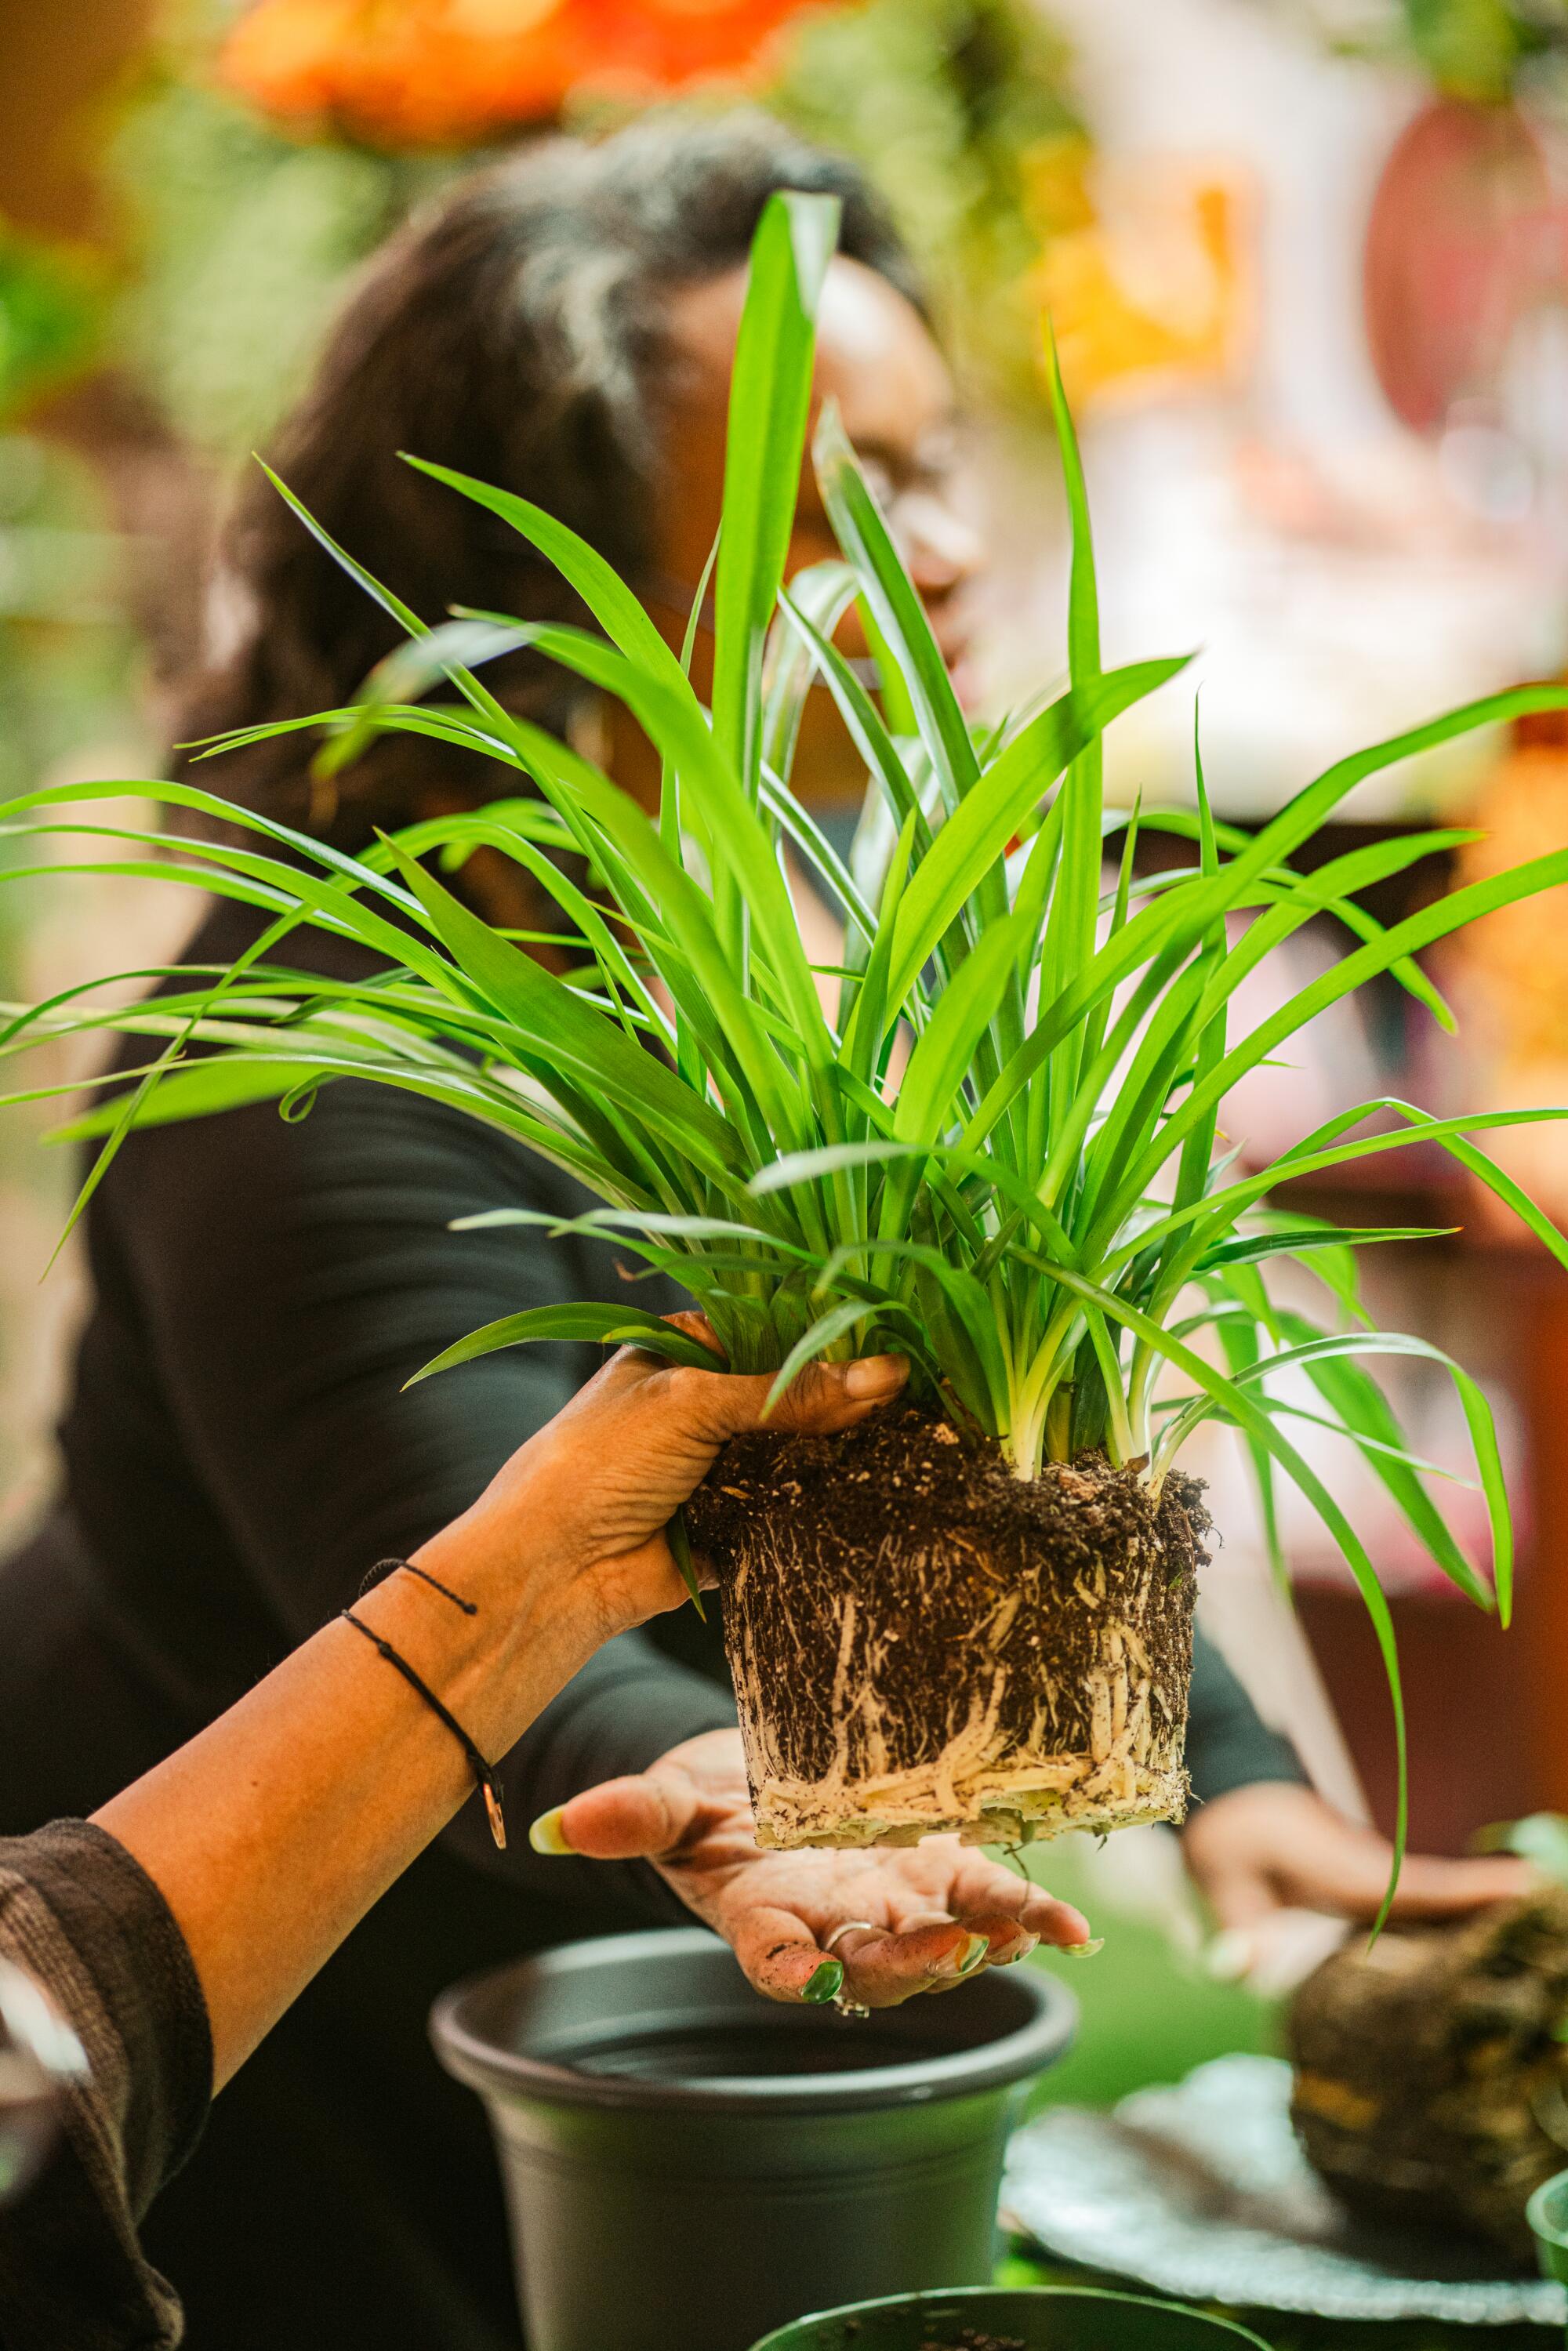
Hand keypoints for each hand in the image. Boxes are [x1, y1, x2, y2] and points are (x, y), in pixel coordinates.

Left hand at [416, 1315, 908, 1648]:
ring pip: (801, 1455)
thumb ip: (789, 1393)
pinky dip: (821, 1508)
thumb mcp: (694, 1405)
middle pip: (795, 1396)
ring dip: (837, 1457)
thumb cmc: (599, 1460)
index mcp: (686, 1353)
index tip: (892, 1346)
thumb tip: (885, 1375)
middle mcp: (706, 1405)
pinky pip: (793, 1511)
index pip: (774, 1331)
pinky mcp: (736, 1526)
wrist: (553, 1569)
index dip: (830, 1341)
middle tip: (911, 1402)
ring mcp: (721, 1467)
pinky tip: (871, 1494)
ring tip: (903, 1445)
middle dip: (843, 1404)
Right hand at [531, 1726, 1094, 2006]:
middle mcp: (834, 1925)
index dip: (798, 1972)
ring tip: (1023, 1932)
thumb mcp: (666, 1803)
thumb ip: (630, 1817)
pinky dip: (1026, 1912)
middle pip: (875, 1963)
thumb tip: (560, 1824)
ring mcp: (891, 1900)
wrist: (761, 1781)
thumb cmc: (705, 1804)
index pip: (776, 1960)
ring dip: (982, 1938)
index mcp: (763, 1919)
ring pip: (939, 1935)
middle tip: (955, 1950)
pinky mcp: (936, 1863)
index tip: (815, 1975)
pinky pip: (983, 1894)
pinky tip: (1068, 1927)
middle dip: (917, 1962)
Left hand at [1182, 1782, 1531, 1976]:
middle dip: (1505, 1911)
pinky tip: (1484, 1948)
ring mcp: (1378, 1878)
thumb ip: (1238, 1928)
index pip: (1424, 1890)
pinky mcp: (1372, 1886)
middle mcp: (1375, 1875)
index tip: (1534, 1888)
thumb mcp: (1220, 1879)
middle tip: (1554, 1918)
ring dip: (1487, 1916)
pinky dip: (1459, 1916)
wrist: (1231, 1790)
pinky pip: (1424, 1906)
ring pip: (1441, 1904)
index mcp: (1348, 1874)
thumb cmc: (1231, 1835)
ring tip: (1540, 1935)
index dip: (1478, 1894)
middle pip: (1451, 1900)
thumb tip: (1242, 1968)